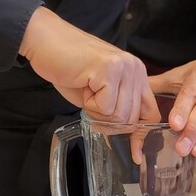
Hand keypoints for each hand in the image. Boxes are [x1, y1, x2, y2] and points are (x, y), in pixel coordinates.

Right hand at [19, 6, 159, 122]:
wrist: (45, 43)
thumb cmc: (68, 68)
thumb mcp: (99, 93)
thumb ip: (116, 109)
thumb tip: (127, 134)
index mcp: (136, 74)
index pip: (150, 113)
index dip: (140, 135)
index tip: (135, 153)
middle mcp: (135, 69)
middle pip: (132, 119)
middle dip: (108, 122)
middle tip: (91, 102)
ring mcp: (124, 68)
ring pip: (120, 116)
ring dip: (97, 112)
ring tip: (87, 90)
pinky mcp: (109, 70)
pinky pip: (105, 108)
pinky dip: (90, 105)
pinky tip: (84, 86)